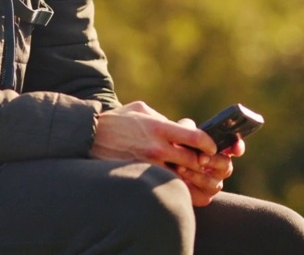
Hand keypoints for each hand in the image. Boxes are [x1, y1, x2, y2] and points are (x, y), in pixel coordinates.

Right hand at [90, 102, 236, 206]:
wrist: (88, 138)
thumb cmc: (116, 121)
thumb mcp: (140, 110)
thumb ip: (164, 119)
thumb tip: (185, 127)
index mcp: (159, 128)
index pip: (196, 138)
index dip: (211, 145)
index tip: (213, 148)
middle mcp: (156, 149)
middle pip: (195, 163)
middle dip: (210, 166)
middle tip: (215, 168)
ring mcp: (149, 167)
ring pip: (185, 182)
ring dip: (200, 184)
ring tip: (207, 183)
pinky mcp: (141, 179)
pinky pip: (168, 191)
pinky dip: (183, 194)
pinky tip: (189, 192)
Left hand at [172, 118, 243, 206]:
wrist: (161, 167)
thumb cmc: (172, 147)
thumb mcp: (178, 134)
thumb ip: (186, 128)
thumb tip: (190, 128)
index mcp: (218, 149)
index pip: (234, 147)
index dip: (238, 147)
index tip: (235, 149)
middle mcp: (219, 167)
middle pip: (226, 165)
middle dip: (214, 161)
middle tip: (201, 158)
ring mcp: (213, 183)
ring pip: (214, 183)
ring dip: (198, 175)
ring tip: (181, 167)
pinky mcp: (203, 197)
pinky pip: (203, 196)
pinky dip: (191, 186)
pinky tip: (179, 178)